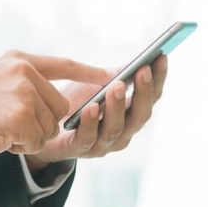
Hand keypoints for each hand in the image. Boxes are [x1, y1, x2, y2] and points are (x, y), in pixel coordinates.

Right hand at [0, 50, 108, 168]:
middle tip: (6, 123)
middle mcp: (23, 70)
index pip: (64, 64)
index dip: (89, 72)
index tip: (112, 75)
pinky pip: (37, 141)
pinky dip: (20, 147)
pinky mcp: (21, 114)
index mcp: (18, 60)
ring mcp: (23, 91)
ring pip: (50, 127)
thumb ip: (26, 86)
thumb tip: (61, 103)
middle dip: (39, 123)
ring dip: (28, 137)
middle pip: (59, 106)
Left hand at [24, 55, 167, 172]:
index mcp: (131, 115)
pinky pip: (87, 138)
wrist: (46, 126)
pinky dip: (91, 123)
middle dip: (143, 93)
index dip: (158, 79)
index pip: (151, 98)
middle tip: (143, 70)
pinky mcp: (78, 149)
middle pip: (140, 116)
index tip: (161, 57)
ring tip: (117, 86)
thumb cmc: (76, 102)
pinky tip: (91, 108)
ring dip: (117, 107)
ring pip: (115, 128)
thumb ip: (115, 76)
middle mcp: (123, 132)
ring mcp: (102, 144)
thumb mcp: (97, 84)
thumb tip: (136, 61)